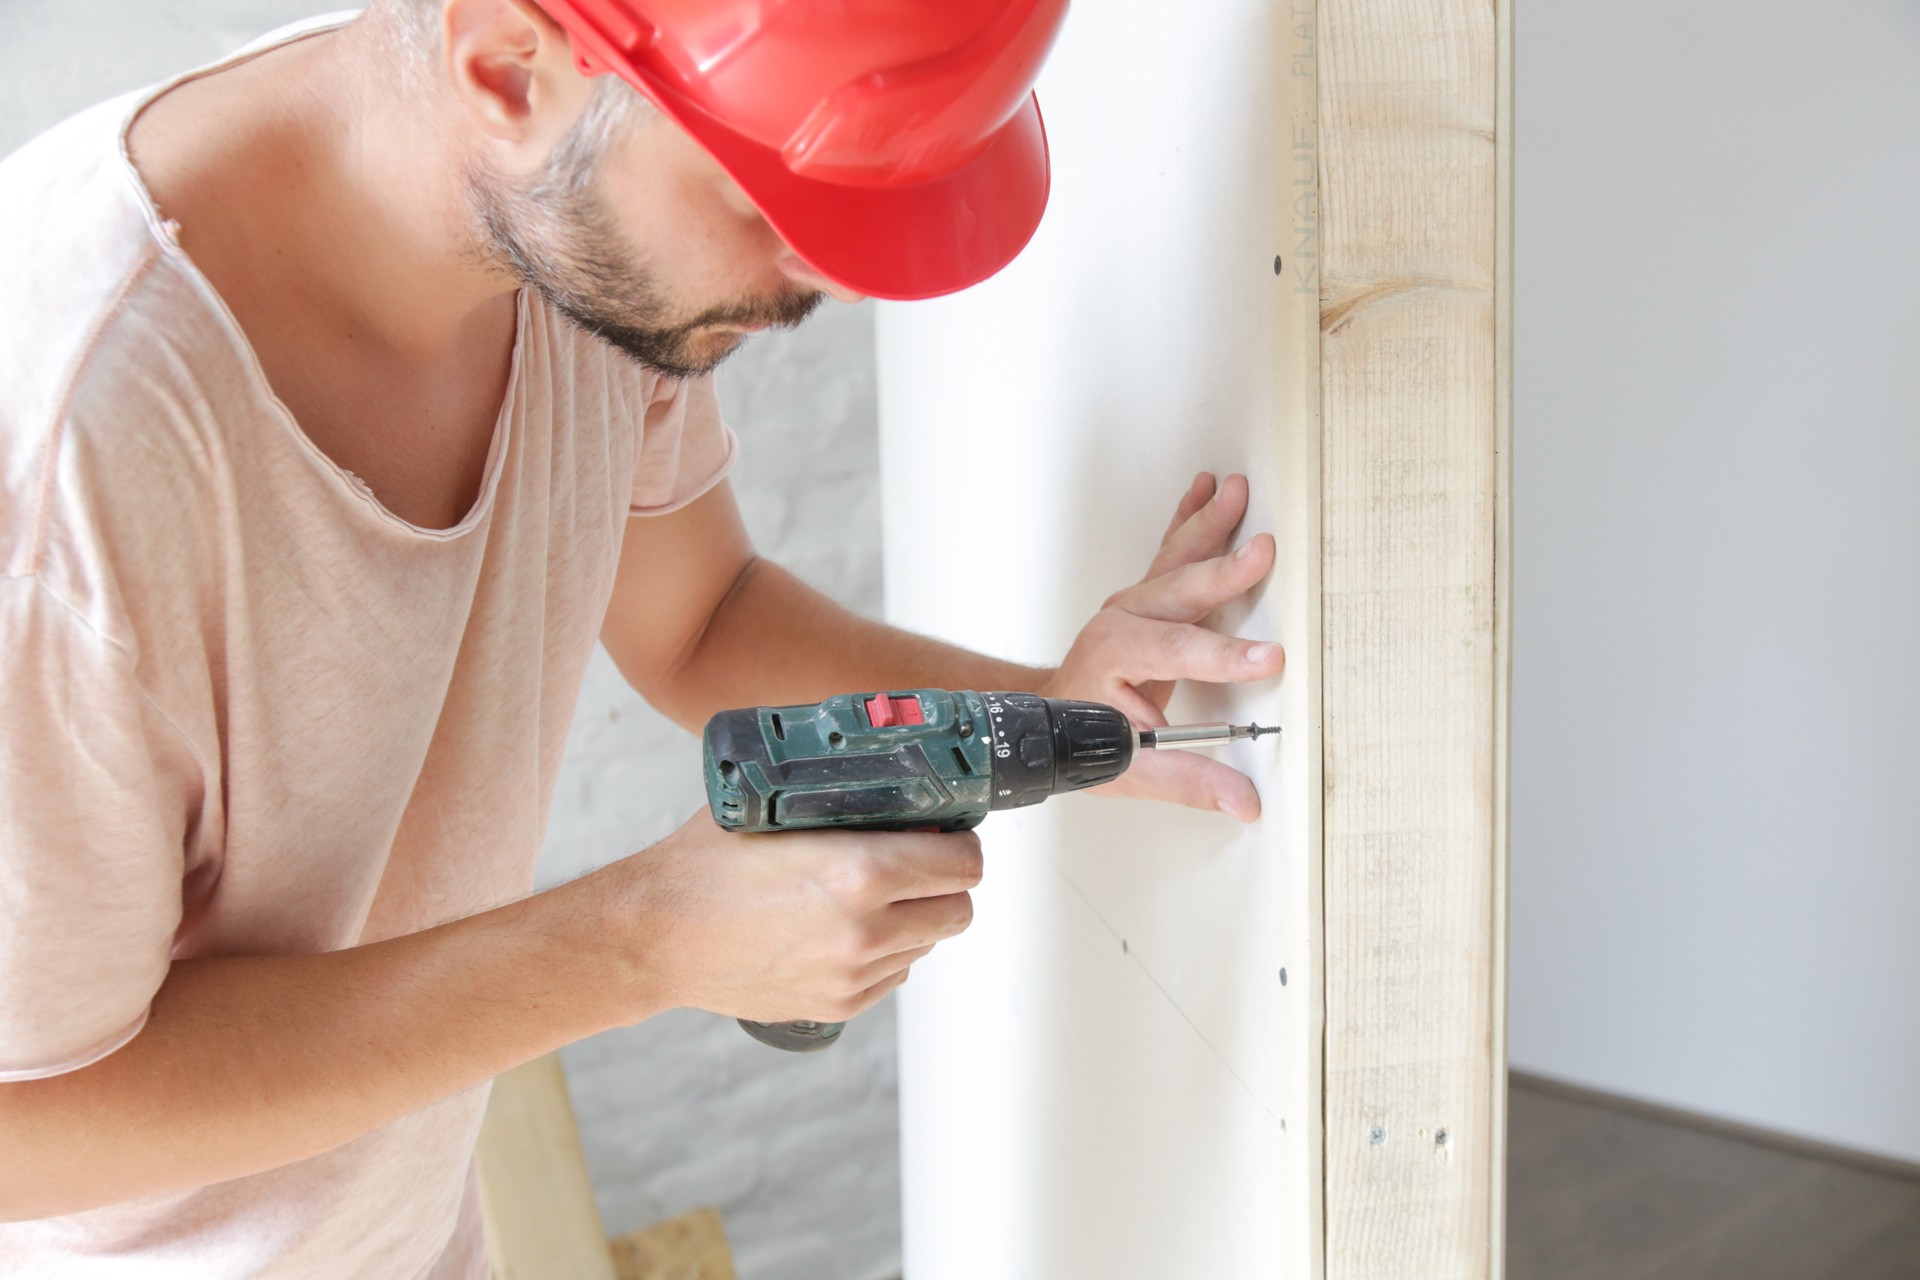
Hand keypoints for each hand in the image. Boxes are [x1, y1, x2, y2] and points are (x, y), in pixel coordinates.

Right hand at [600, 810, 982, 1023]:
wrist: (654, 937)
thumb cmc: (705, 865)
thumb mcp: (775, 807)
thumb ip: (839, 797)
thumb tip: (887, 774)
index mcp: (860, 871)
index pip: (963, 863)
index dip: (958, 843)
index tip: (944, 834)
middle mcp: (866, 928)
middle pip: (959, 909)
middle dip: (946, 883)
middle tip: (920, 863)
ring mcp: (854, 973)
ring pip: (928, 942)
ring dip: (916, 917)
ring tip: (874, 895)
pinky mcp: (838, 1004)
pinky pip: (894, 973)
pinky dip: (886, 950)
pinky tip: (848, 927)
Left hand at [1040, 472, 1282, 822]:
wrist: (1045, 716)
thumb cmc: (1080, 738)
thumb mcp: (1129, 769)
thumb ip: (1188, 780)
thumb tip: (1245, 800)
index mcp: (1115, 657)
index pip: (1178, 654)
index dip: (1224, 658)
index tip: (1269, 658)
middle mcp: (1122, 621)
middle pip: (1180, 592)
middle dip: (1222, 571)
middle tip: (1262, 549)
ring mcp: (1134, 604)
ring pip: (1177, 560)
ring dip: (1209, 524)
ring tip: (1235, 491)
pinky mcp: (1147, 599)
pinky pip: (1172, 553)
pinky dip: (1193, 520)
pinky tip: (1208, 490)